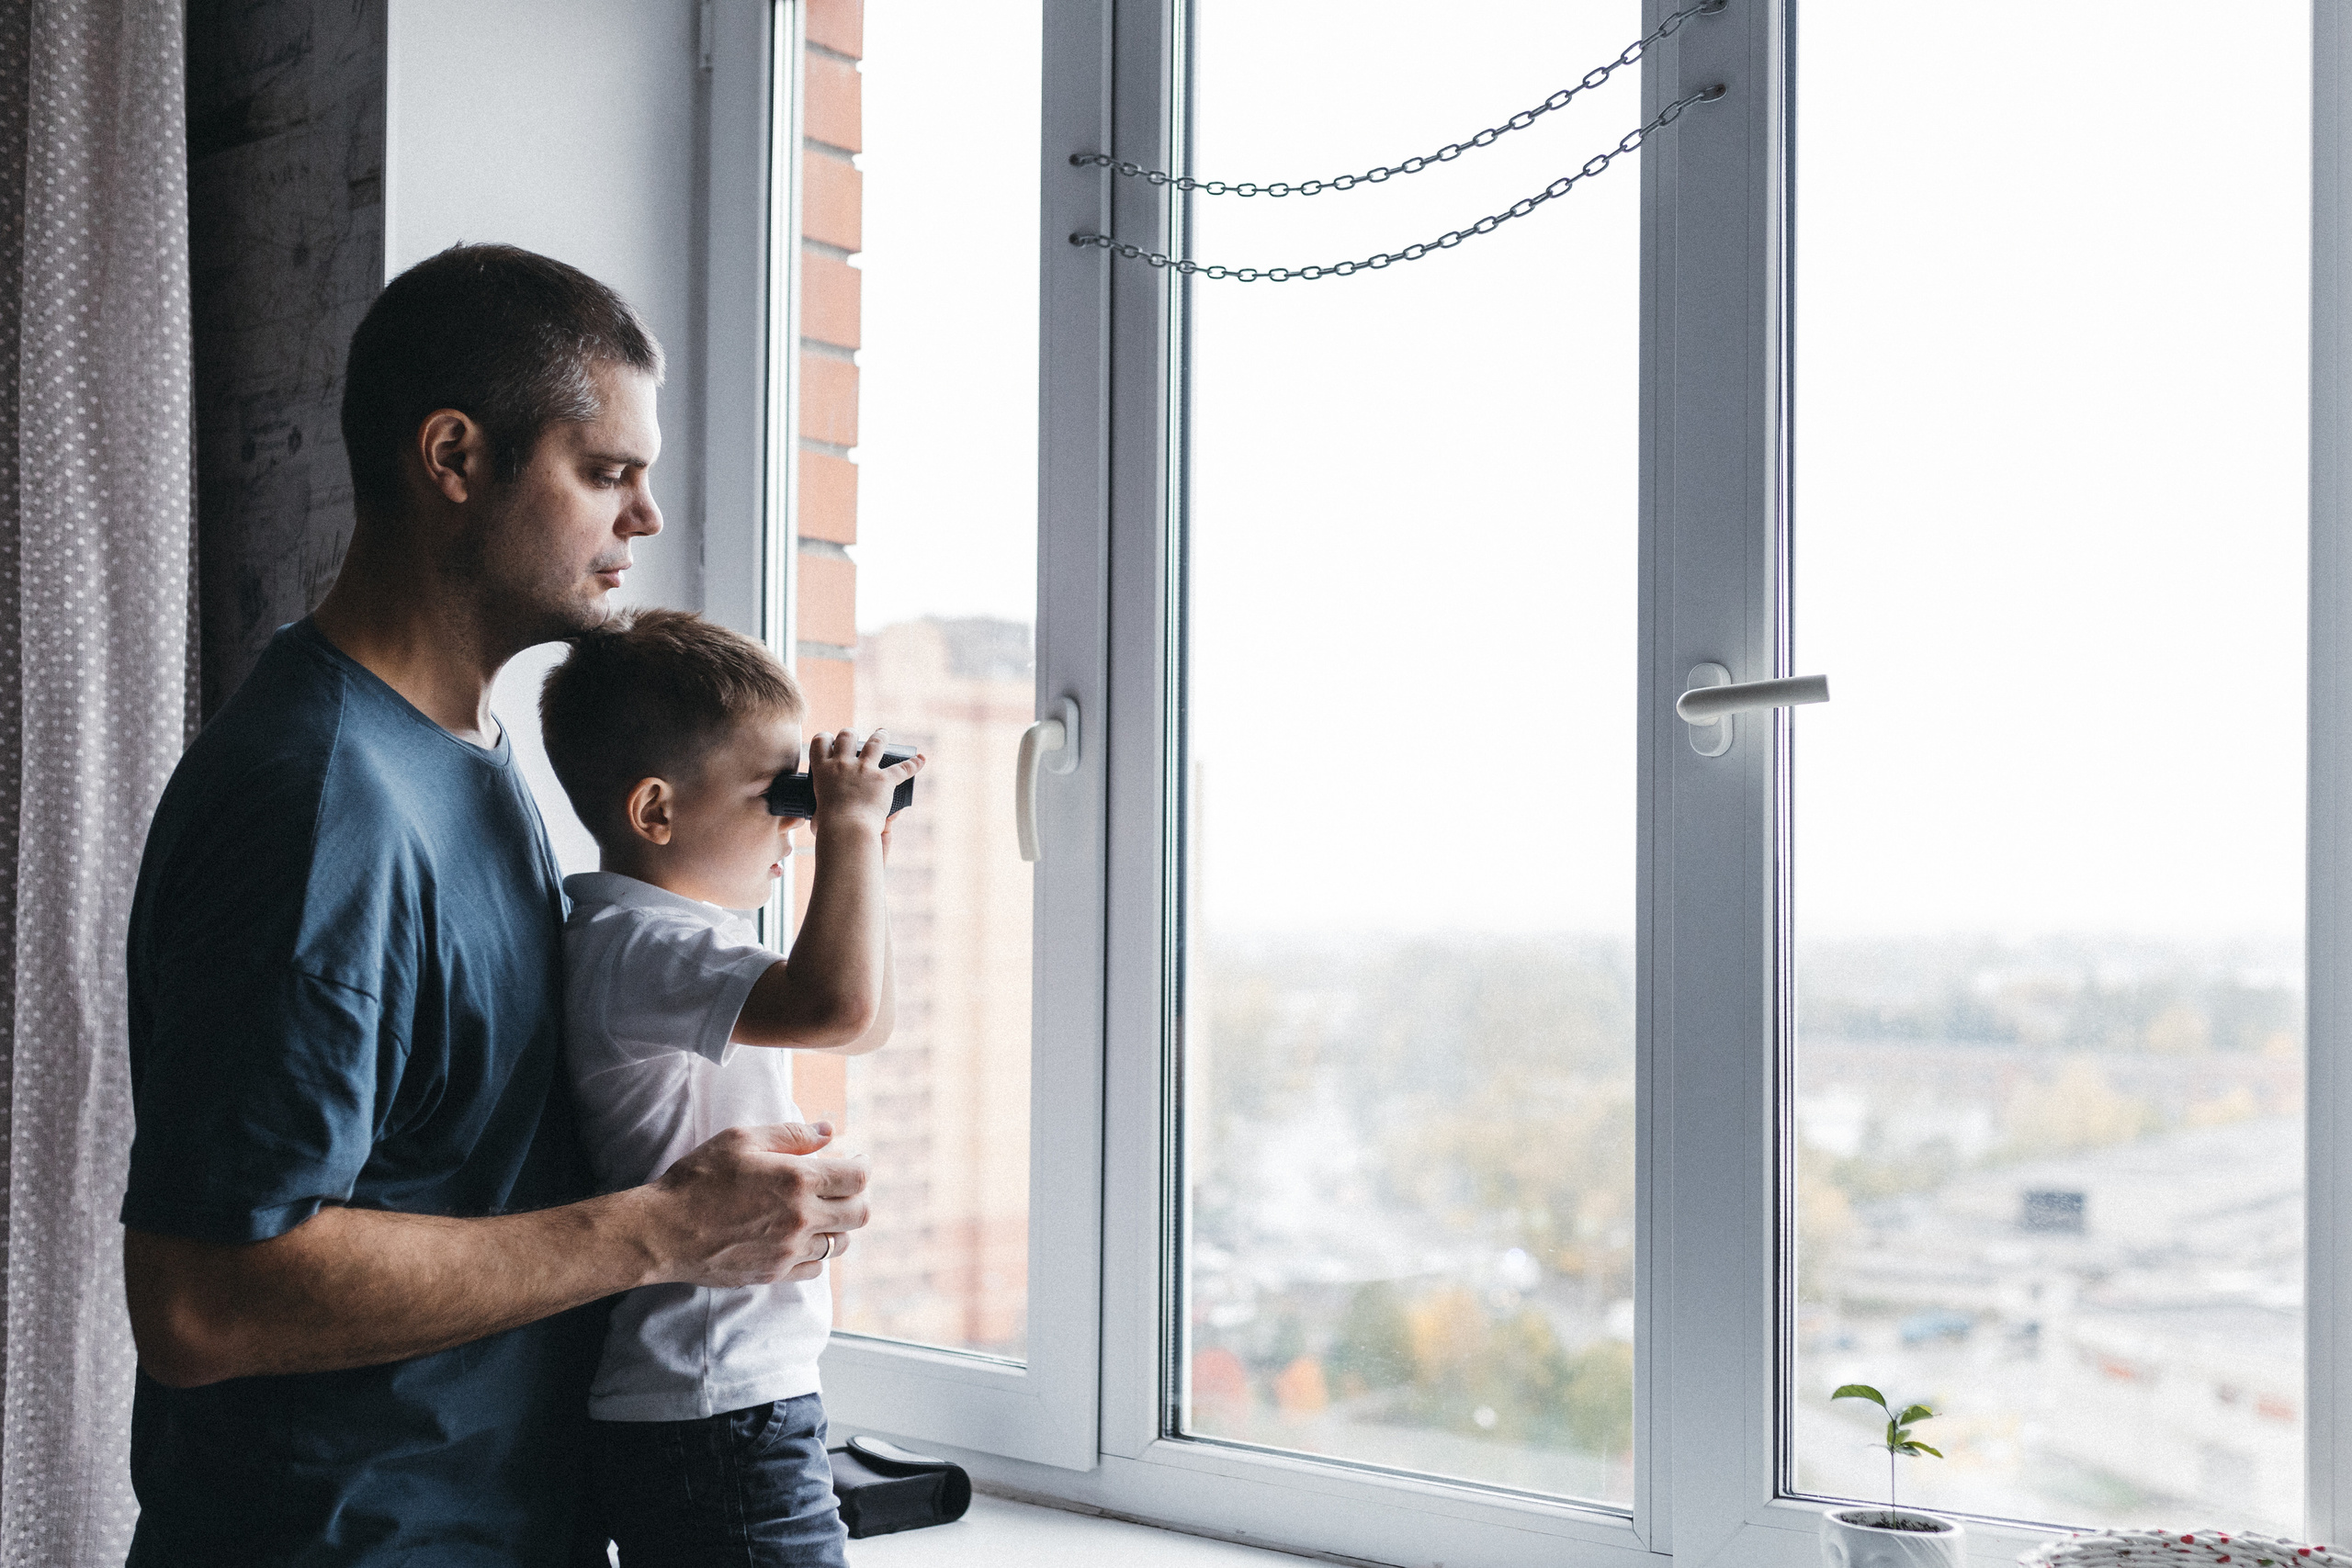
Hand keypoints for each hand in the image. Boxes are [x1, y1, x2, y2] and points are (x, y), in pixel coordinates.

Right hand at [643, 1122, 868, 1286]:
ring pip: (840, 1243)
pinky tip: (800, 1237)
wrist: (663, 1231)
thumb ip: (791, 1133)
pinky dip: (816, 1253)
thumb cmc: (698, 1179)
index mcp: (797, 1181)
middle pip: (859, 1214)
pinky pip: (815, 1269)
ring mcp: (789, 1251)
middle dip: (857, 1196)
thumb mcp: (741, 1139)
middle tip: (842, 1186)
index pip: (857, 1177)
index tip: (855, 1161)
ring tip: (820, 1211)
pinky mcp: (775, 1273)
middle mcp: (801, 1219)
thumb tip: (828, 1132)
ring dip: (838, 1225)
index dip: (862, 1166)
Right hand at [807, 728, 924, 840]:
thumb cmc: (829, 827)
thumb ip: (821, 812)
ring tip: (883, 733)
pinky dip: (914, 764)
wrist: (846, 831)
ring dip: (880, 736)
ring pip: (875, 743)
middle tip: (854, 734)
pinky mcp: (884, 779)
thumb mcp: (818, 815)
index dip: (825, 738)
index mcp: (823, 771)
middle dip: (851, 732)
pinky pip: (903, 768)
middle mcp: (843, 764)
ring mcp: (864, 770)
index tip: (830, 740)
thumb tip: (820, 820)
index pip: (820, 743)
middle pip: (847, 736)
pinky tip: (921, 759)